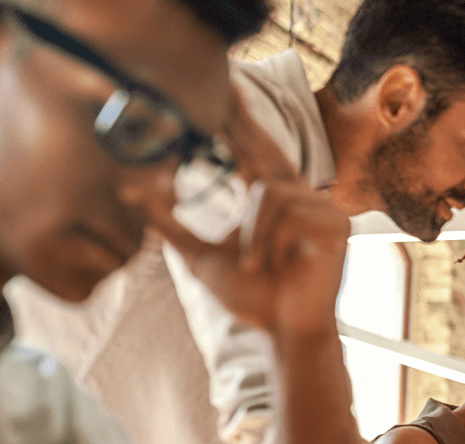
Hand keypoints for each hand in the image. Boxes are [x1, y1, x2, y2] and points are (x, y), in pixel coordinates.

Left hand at [141, 89, 349, 340]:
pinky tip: (271, 265)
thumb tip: (129, 191)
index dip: (243, 120)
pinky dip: (268, 242)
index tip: (228, 89)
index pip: (257, 149)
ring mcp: (322, 209)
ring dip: (252, 234)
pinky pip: (287, 213)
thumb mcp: (201, 257)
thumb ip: (170, 225)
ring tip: (255, 266)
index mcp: (275, 198)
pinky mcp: (335, 226)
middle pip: (267, 152)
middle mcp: (301, 196)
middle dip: (243, 131)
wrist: (285, 332)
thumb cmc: (254, 297)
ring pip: (267, 192)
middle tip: (224, 95)